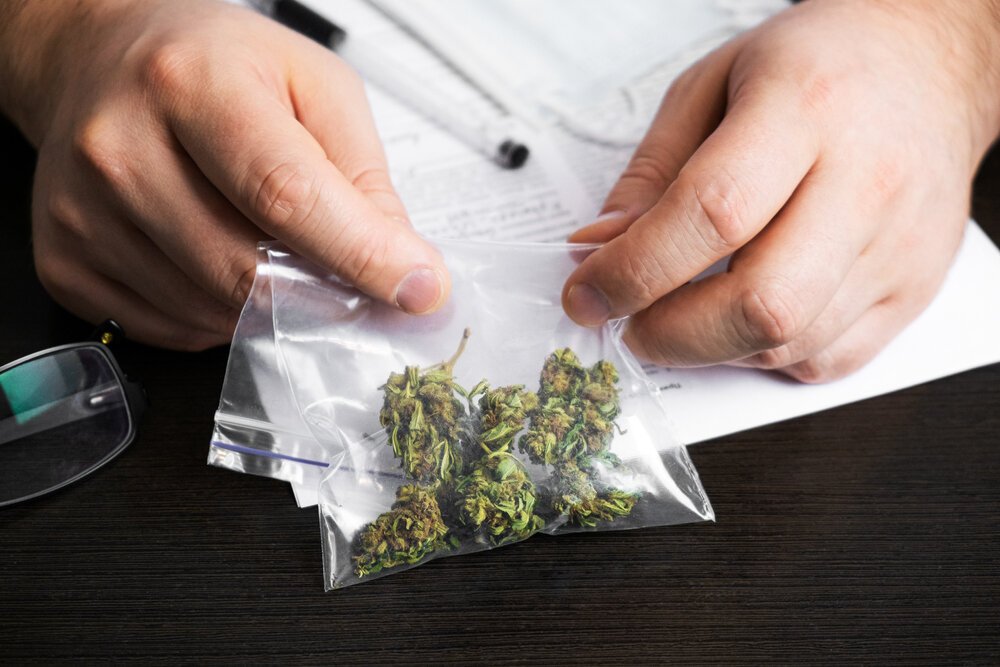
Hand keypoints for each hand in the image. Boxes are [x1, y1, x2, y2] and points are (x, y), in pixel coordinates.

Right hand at [0, 0, 448, 349]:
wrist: (101, 62)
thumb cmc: (212, 67)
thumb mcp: (313, 85)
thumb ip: (362, 176)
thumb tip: (401, 266)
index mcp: (194, 85)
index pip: (285, 194)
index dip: (360, 254)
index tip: (418, 290)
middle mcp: (121, 148)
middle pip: (248, 271)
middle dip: (325, 295)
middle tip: (360, 287)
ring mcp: (83, 213)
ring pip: (216, 313)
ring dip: (273, 307)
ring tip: (274, 249)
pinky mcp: (67, 263)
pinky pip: (175, 331)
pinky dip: (221, 317)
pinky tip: (221, 263)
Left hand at [563, 0, 999, 381]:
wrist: (929, 66)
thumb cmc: (818, 67)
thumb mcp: (710, 87)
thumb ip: (649, 176)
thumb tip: (599, 252)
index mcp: (804, 109)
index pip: (711, 214)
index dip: (634, 271)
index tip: (587, 294)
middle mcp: (866, 180)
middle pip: (761, 303)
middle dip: (670, 335)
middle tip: (633, 321)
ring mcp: (899, 242)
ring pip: (792, 343)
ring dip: (712, 348)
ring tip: (685, 312)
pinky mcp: (914, 286)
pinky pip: (828, 361)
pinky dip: (765, 355)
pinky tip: (742, 316)